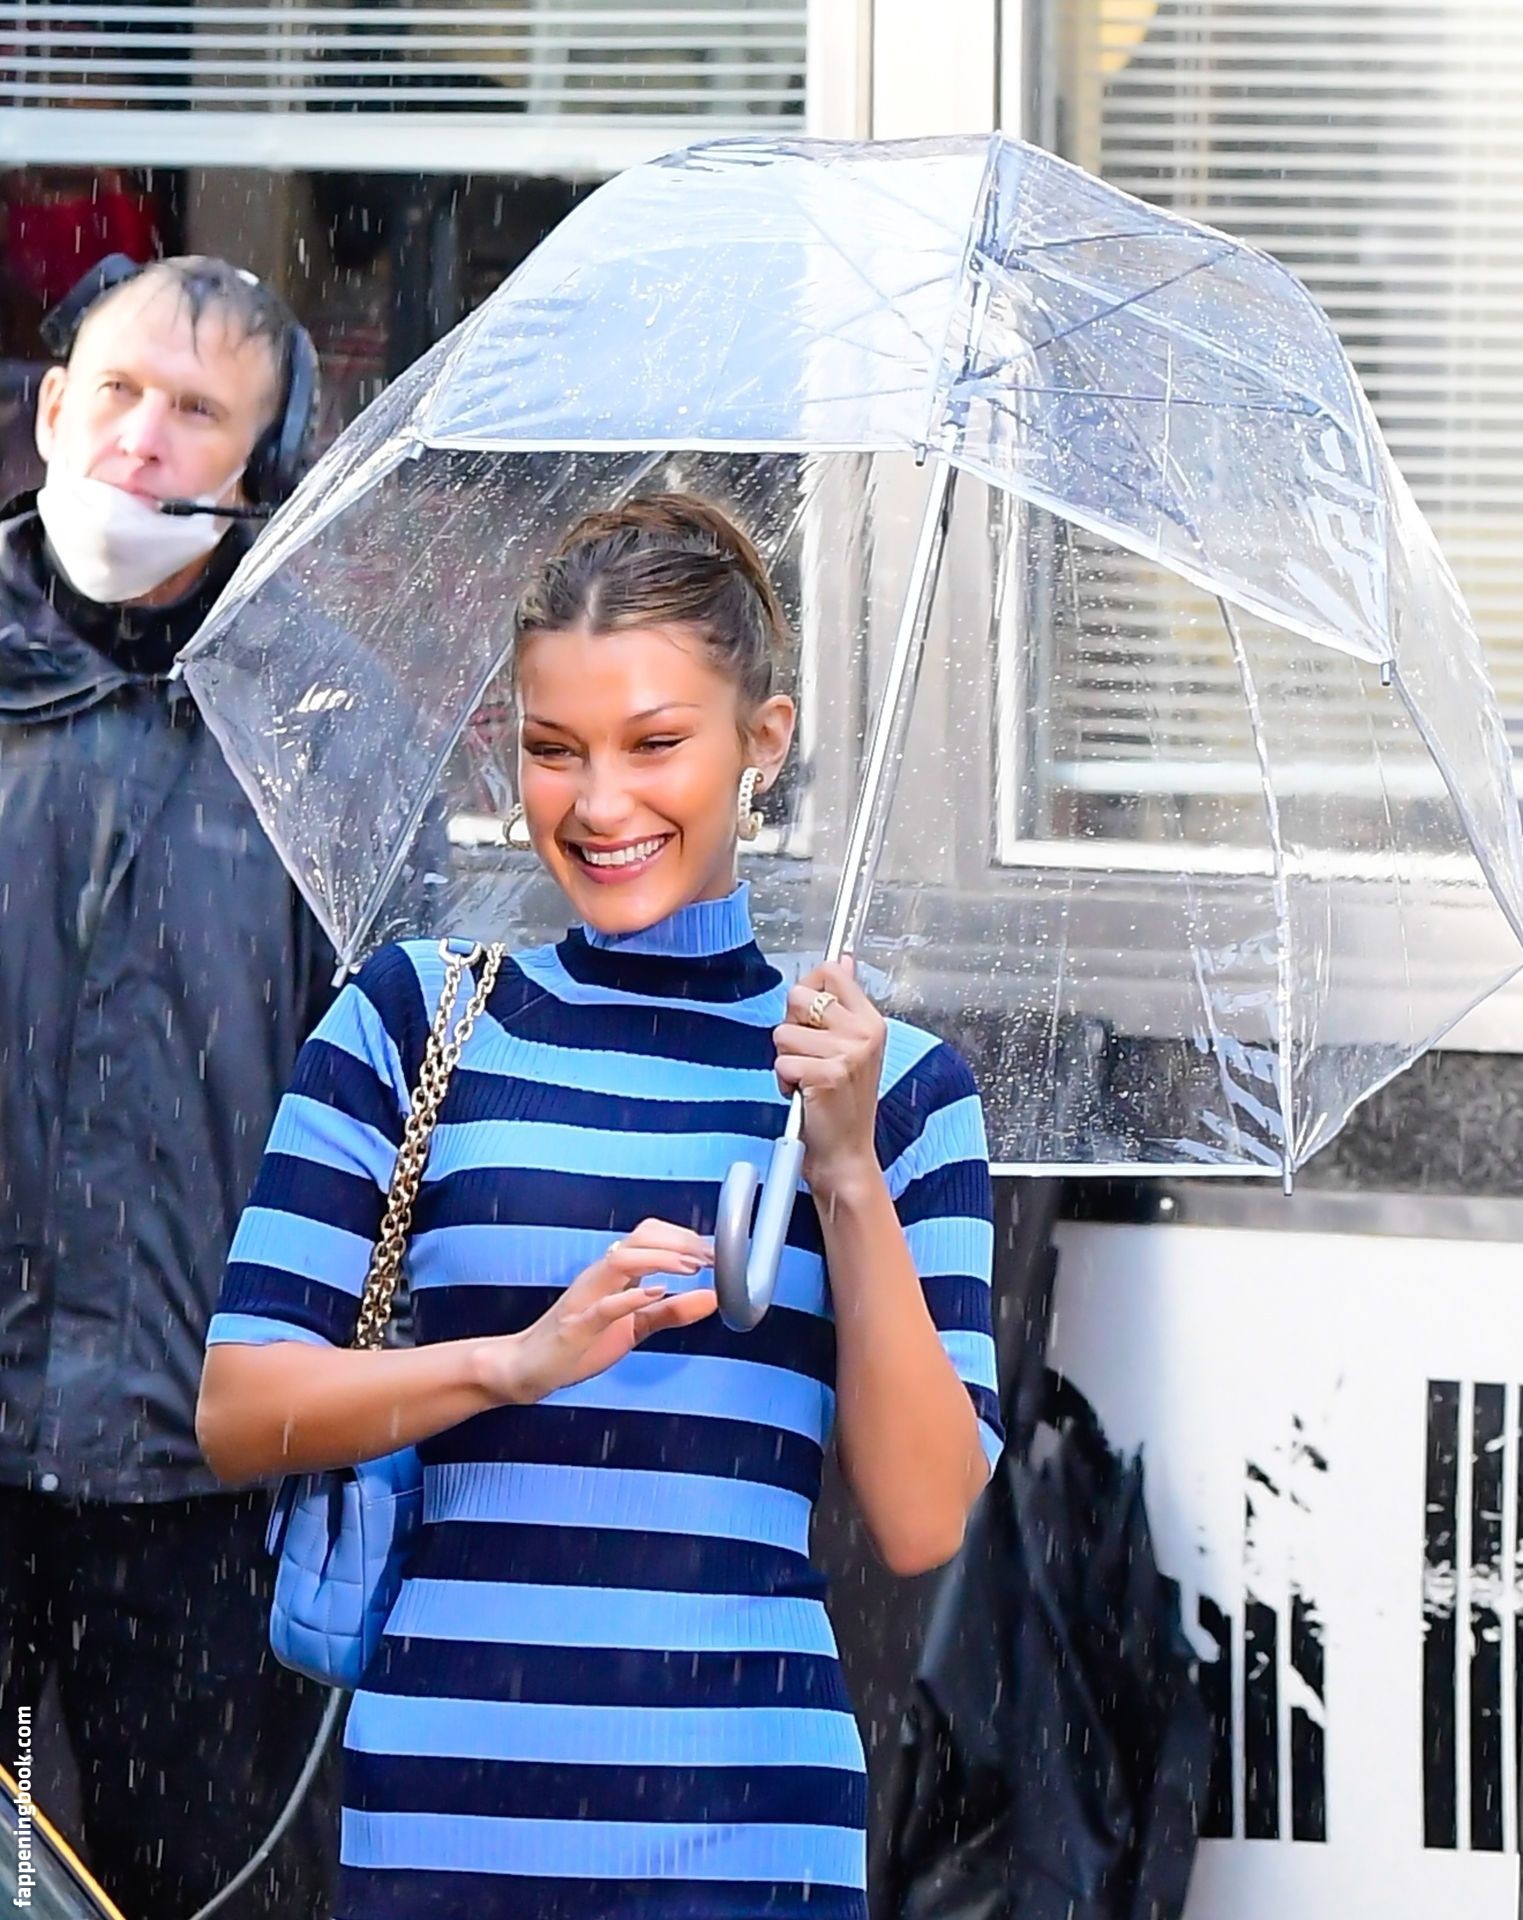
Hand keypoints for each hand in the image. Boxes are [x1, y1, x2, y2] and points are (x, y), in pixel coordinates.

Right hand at [484, 1219, 716, 1405]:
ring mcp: (586, 1297)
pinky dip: (630, 1296)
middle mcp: (600, 1276)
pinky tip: (655, 1293)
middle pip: (639, 1238)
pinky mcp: (576, 1326)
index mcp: (614, 1273)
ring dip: (660, 1260)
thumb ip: (671, 1312)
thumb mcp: (635, 1327)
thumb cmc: (579, 1342)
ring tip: (691, 1267)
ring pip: (621, 1261)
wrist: (528, 1366)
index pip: (650, 1236)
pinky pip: (603, 1304)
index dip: (685, 1237)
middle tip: (712, 1256)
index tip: (716, 1250)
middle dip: (679, 1242)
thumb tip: (712, 1298)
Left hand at [773, 958, 885, 1194]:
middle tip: (808, 1056)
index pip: (831, 971)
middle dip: (792, 1028)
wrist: (846, 1154)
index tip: (809, 1017)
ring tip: (807, 1079)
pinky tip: (803, 1094)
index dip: (808, 990)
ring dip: (786, 1059)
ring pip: (783, 1033)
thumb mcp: (853, 1047)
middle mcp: (864, 1033)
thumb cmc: (843, 1103)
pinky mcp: (827, 1076)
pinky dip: (783, 1082)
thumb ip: (845, 1003)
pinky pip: (781, 1063)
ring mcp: (847, 1054)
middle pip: (799, 997)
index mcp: (871, 1021)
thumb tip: (843, 959)